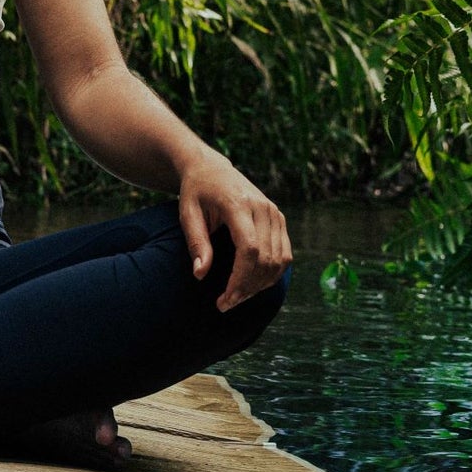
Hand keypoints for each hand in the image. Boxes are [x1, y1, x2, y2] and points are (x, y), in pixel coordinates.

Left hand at [177, 147, 291, 311]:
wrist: (211, 168)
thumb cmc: (196, 191)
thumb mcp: (187, 213)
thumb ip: (196, 243)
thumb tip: (200, 274)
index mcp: (238, 204)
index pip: (249, 249)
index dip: (240, 279)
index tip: (224, 299)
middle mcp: (263, 207)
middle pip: (265, 259)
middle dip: (247, 288)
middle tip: (225, 303)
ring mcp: (274, 212)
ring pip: (279, 260)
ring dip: (260, 285)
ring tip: (237, 296)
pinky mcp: (279, 218)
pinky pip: (284, 254)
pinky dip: (272, 274)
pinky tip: (252, 284)